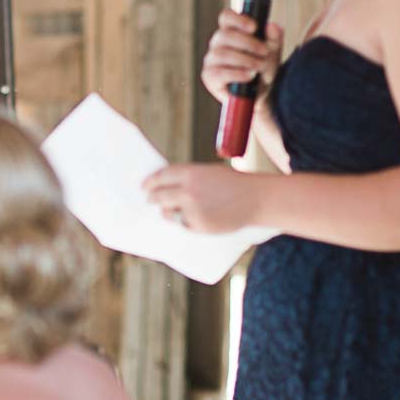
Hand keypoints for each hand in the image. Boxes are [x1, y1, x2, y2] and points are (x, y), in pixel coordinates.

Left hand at [143, 162, 262, 233]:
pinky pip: (183, 225)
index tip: (144, 186)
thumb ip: (189, 179)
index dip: (150, 182)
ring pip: (167, 213)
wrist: (256, 198)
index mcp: (190, 173)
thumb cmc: (234, 184)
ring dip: (166, 212)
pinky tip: (186, 220)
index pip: (161, 176)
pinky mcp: (199, 226)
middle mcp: (188, 191)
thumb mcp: (209, 173)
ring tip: (166, 211)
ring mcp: (192, 210)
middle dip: (153, 199)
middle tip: (150, 200)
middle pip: (159, 196)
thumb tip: (168, 188)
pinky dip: (183, 222)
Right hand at [200, 9, 283, 104]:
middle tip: (264, 52)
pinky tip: (249, 76)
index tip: (254, 27)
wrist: (262, 95)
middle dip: (248, 43)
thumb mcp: (273, 52)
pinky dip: (237, 73)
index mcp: (231, 32)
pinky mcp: (209, 77)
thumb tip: (271, 26)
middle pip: (225, 35)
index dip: (238, 19)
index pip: (226, 17)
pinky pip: (220, 73)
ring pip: (222, 53)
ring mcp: (211, 60)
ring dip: (245, 59)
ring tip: (259, 66)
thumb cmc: (264, 70)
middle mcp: (217, 44)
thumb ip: (274, 38)